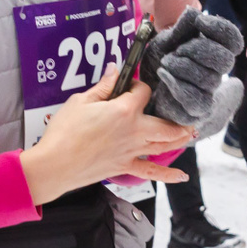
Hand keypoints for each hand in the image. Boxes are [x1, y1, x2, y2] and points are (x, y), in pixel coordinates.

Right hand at [20, 69, 196, 206]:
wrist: (55, 164)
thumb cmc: (64, 132)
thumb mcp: (81, 101)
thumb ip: (102, 87)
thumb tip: (114, 70)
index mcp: (124, 111)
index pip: (143, 91)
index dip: (138, 85)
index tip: (129, 86)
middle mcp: (134, 131)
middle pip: (166, 123)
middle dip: (178, 117)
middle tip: (186, 112)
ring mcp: (132, 151)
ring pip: (164, 144)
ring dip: (180, 138)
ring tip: (191, 132)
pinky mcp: (124, 166)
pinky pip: (151, 172)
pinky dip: (168, 175)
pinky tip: (181, 176)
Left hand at [141, 7, 243, 126]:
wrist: (144, 90)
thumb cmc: (160, 62)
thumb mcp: (167, 40)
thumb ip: (181, 28)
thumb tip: (192, 12)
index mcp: (213, 51)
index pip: (233, 40)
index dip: (220, 28)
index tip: (199, 21)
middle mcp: (215, 72)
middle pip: (225, 60)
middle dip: (199, 49)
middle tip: (178, 49)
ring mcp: (208, 93)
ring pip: (208, 79)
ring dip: (182, 67)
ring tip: (165, 62)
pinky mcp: (195, 110)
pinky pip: (195, 99)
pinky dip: (176, 84)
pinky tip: (163, 75)